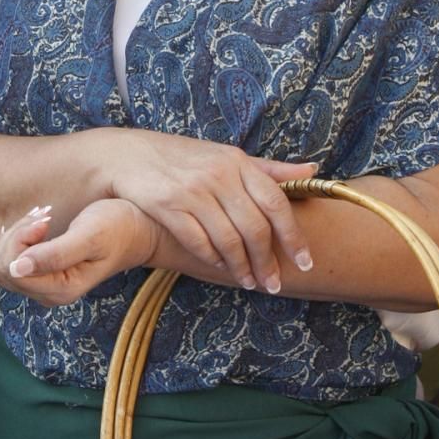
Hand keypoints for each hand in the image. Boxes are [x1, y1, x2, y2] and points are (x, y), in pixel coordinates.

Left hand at [0, 199, 158, 305]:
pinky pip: (8, 259)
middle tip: (45, 217)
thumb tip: (17, 268)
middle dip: (17, 236)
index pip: (11, 268)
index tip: (46, 220)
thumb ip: (56, 254)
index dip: (21, 239)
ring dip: (17, 235)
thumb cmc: (117, 228)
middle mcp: (48, 295)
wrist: (136, 231)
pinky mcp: (39, 275)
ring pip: (1, 263)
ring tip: (45, 220)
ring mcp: (42, 287)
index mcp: (60, 290)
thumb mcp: (90, 236)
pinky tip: (39, 227)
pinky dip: (18, 238)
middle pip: (2, 267)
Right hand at [109, 132, 316, 292]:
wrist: (126, 154)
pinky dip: (212, 258)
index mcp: (238, 162)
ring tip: (249, 282)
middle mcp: (218, 175)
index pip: (276, 203)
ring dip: (242, 267)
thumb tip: (312, 169)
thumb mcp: (226, 156)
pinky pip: (198, 241)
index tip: (305, 262)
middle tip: (274, 284)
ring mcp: (192, 190)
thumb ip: (268, 168)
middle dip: (268, 262)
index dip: (293, 237)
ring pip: (228, 239)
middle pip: (255, 227)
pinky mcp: (167, 205)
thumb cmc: (182, 157)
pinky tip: (219, 266)